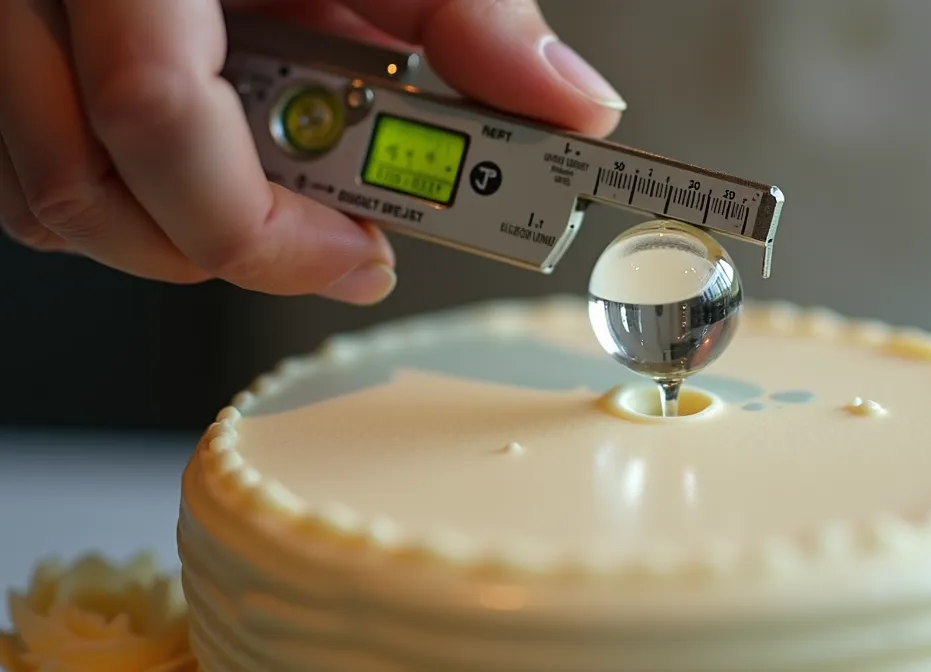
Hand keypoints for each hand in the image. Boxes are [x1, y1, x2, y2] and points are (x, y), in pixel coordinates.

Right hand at [0, 0, 624, 303]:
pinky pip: (29, 163)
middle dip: (224, 249)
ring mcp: (2, 21)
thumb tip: (567, 100)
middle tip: (330, 242)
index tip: (360, 251)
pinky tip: (201, 151)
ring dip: (167, 229)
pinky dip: (123, 190)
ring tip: (268, 188)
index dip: (262, 224)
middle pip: (82, 190)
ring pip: (43, 195)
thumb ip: (464, 10)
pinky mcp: (7, 48)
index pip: (153, 116)